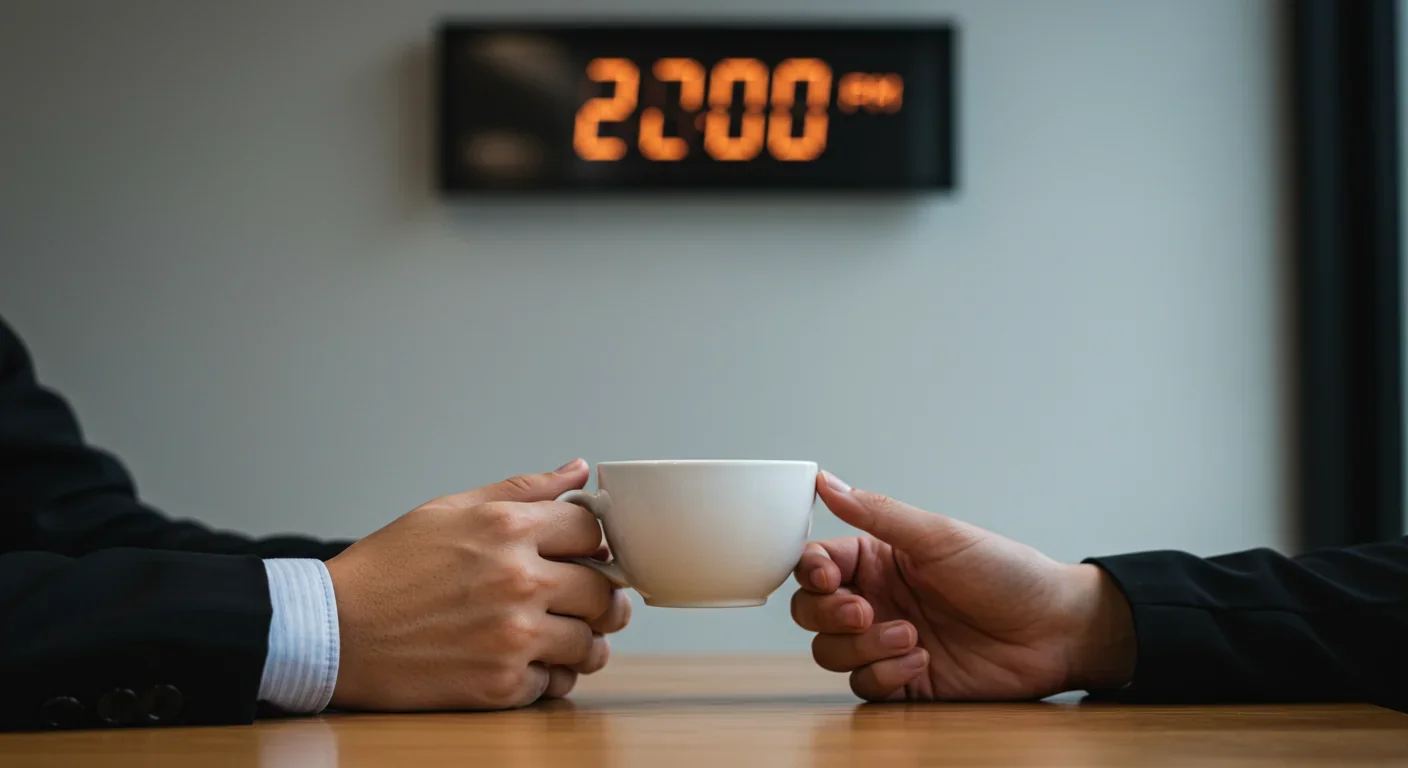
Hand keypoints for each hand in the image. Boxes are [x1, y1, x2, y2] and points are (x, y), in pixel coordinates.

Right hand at [324, 459, 630, 710]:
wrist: (333, 631)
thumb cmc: (388, 568)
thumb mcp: (449, 510)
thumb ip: (522, 490)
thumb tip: (578, 471)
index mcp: (508, 529)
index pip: (592, 534)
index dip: (592, 546)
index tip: (583, 557)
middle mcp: (518, 581)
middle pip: (602, 591)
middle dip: (599, 597)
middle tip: (584, 602)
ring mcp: (512, 637)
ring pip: (590, 643)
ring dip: (583, 642)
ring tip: (563, 637)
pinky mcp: (500, 685)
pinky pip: (556, 684)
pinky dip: (548, 677)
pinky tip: (526, 663)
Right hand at [791, 471, 1134, 701]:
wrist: (1055, 631)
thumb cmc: (1007, 573)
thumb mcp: (938, 537)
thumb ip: (877, 513)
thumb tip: (826, 480)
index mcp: (878, 559)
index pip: (816, 564)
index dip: (811, 573)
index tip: (830, 579)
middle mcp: (876, 600)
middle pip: (811, 612)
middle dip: (829, 614)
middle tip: (866, 612)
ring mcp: (886, 643)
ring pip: (831, 652)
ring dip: (863, 647)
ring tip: (911, 637)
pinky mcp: (903, 682)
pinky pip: (864, 686)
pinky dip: (885, 675)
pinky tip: (922, 660)